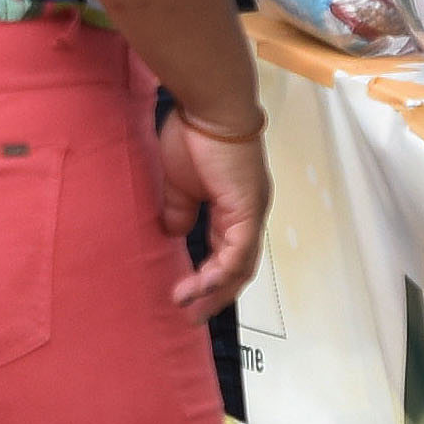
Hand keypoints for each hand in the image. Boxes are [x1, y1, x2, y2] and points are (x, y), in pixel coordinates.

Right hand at [154, 106, 271, 314]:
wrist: (210, 107)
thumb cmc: (193, 134)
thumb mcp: (178, 182)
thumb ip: (178, 210)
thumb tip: (172, 233)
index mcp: (233, 206)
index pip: (225, 252)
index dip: (207, 277)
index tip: (184, 294)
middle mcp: (248, 214)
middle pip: (237, 268)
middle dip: (214, 295)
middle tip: (191, 316)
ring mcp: (251, 214)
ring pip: (239, 267)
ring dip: (214, 291)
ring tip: (188, 307)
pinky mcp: (248, 212)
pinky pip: (237, 255)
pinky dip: (219, 275)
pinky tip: (197, 288)